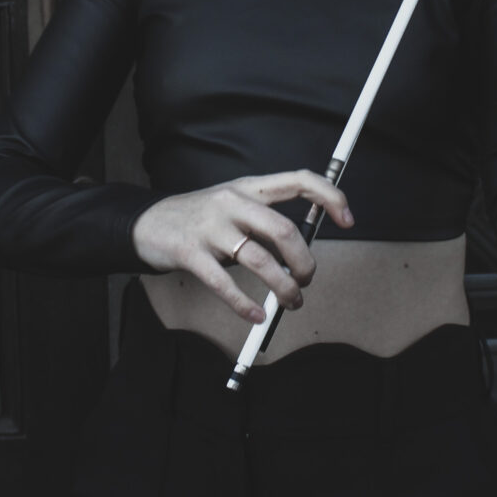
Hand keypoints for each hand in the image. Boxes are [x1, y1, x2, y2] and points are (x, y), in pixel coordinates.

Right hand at [130, 169, 352, 322]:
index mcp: (249, 186)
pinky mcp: (190, 253)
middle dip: (304, 263)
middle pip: (283, 230)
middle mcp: (232, 202)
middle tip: (306, 281)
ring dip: (283, 288)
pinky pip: (224, 283)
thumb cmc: (201, 219)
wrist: (148, 223)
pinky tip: (257, 316)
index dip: (329, 197)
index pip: (299, 180)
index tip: (348, 220)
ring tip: (290, 302)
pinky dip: (245, 305)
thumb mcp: (234, 206)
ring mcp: (210, 227)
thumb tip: (303, 255)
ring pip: (259, 260)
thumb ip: (265, 222)